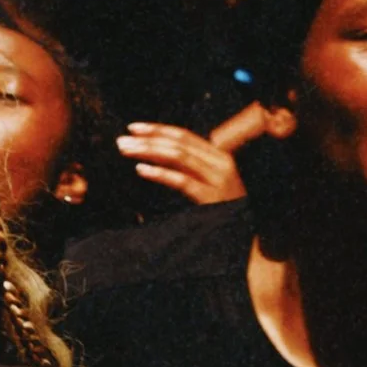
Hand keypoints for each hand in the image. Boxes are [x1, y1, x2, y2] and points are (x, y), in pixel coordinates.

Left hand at [115, 104, 268, 204]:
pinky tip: (142, 170)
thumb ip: (190, 167)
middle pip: (179, 143)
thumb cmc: (223, 211)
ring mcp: (218, 180)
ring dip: (149, 151)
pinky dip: (160, 173)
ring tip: (128, 152)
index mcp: (219, 156)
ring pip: (179, 157)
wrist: (244, 239)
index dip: (158, 129)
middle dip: (148, 140)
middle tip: (122, 141)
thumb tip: (156, 152)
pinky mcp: (212, 198)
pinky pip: (182, 181)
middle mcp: (221, 163)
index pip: (184, 135)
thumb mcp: (210, 182)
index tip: (133, 128)